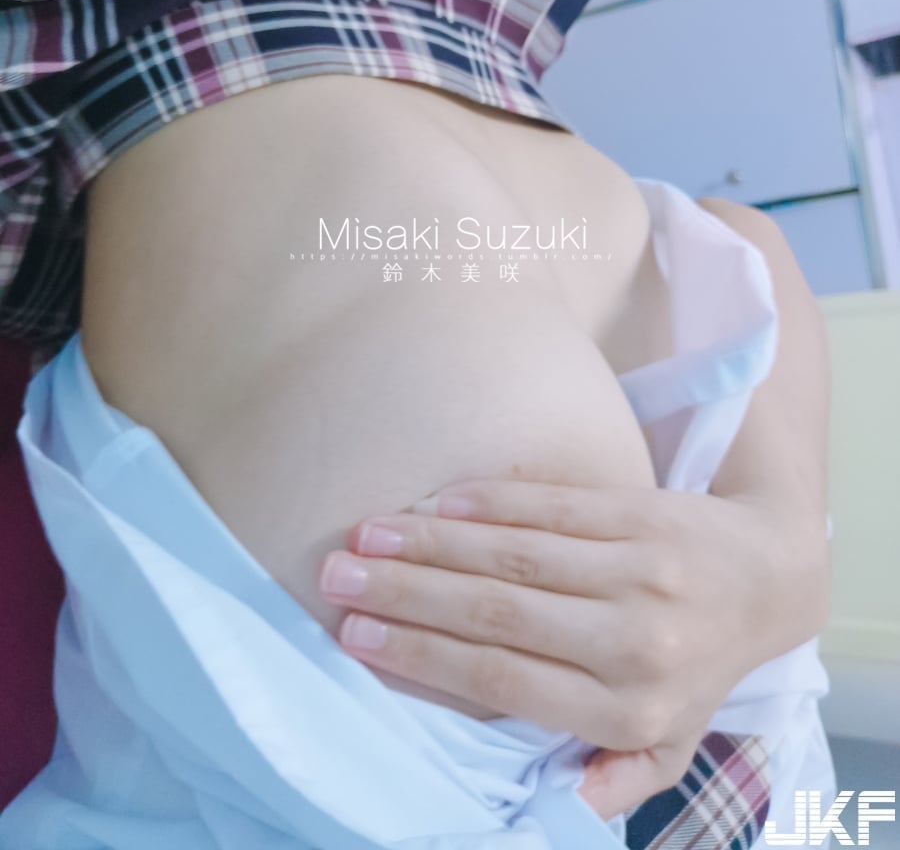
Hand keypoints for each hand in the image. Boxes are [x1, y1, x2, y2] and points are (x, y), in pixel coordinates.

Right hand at [316, 478, 828, 816]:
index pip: (503, 681)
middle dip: (407, 593)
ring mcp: (641, 572)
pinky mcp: (644, 515)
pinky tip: (436, 500)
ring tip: (368, 533)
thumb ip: (606, 776)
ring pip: (518, 555)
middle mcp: (634, 643)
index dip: (423, 656)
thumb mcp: (665, 744)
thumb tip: (539, 810)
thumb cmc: (694, 665)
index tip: (356, 635)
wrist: (769, 574)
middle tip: (337, 576)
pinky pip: (554, 506)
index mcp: (625, 712)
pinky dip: (489, 502)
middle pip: (499, 614)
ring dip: (433, 541)